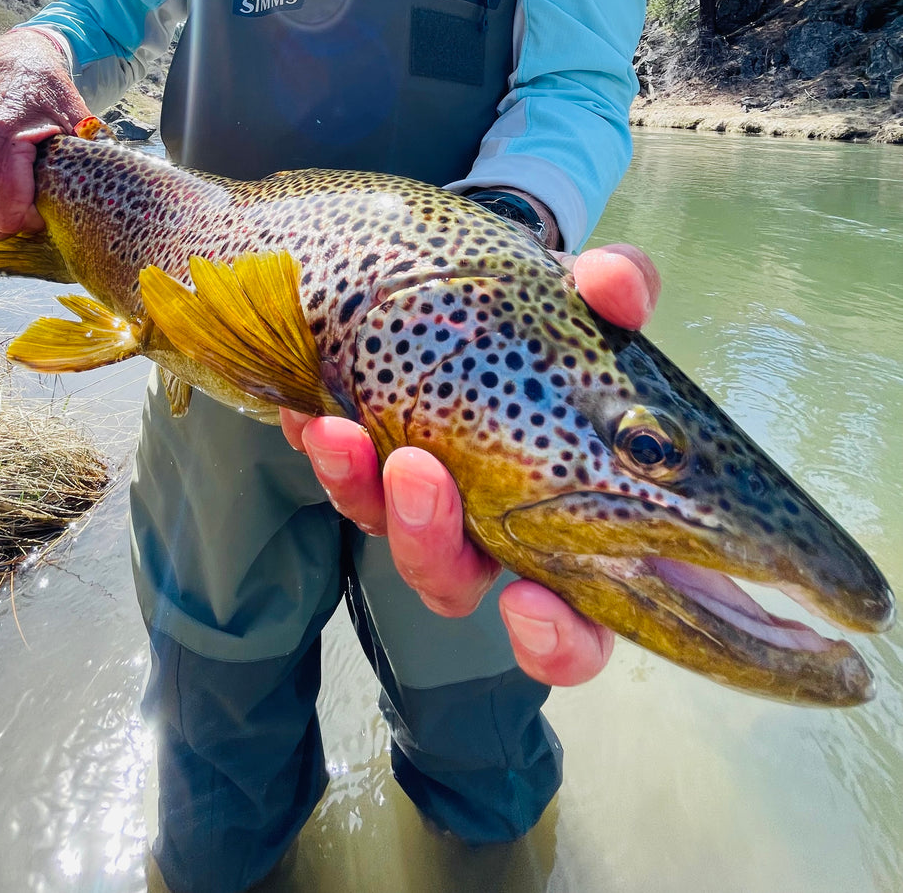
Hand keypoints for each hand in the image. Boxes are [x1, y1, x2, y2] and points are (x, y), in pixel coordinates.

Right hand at [0, 29, 92, 238]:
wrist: (8, 62)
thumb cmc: (44, 91)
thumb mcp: (75, 119)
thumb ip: (88, 157)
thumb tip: (109, 196)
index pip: (6, 214)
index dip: (33, 222)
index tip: (50, 208)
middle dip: (17, 220)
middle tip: (39, 200)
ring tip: (21, 188)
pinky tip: (1, 182)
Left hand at [281, 242, 660, 684]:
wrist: (491, 285)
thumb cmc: (567, 321)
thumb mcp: (596, 298)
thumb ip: (618, 291)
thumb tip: (615, 284)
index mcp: (571, 527)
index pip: (574, 630)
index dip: (554, 641)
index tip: (527, 603)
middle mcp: (491, 530)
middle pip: (453, 582)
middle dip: (428, 542)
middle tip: (417, 473)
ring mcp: (421, 500)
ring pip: (383, 528)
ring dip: (356, 487)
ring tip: (338, 430)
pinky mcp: (366, 459)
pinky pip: (334, 469)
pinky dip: (318, 442)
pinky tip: (307, 403)